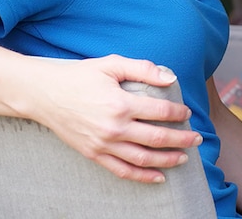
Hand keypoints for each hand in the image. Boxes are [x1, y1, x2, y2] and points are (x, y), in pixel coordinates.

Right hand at [33, 55, 202, 183]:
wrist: (43, 94)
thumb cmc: (79, 76)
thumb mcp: (111, 64)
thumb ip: (142, 69)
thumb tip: (170, 77)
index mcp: (120, 104)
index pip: (159, 112)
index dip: (178, 114)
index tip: (187, 113)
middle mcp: (114, 128)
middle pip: (157, 138)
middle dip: (182, 139)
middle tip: (198, 138)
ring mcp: (103, 144)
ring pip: (143, 159)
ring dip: (168, 160)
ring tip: (184, 157)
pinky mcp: (93, 154)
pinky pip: (122, 171)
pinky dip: (143, 177)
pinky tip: (159, 177)